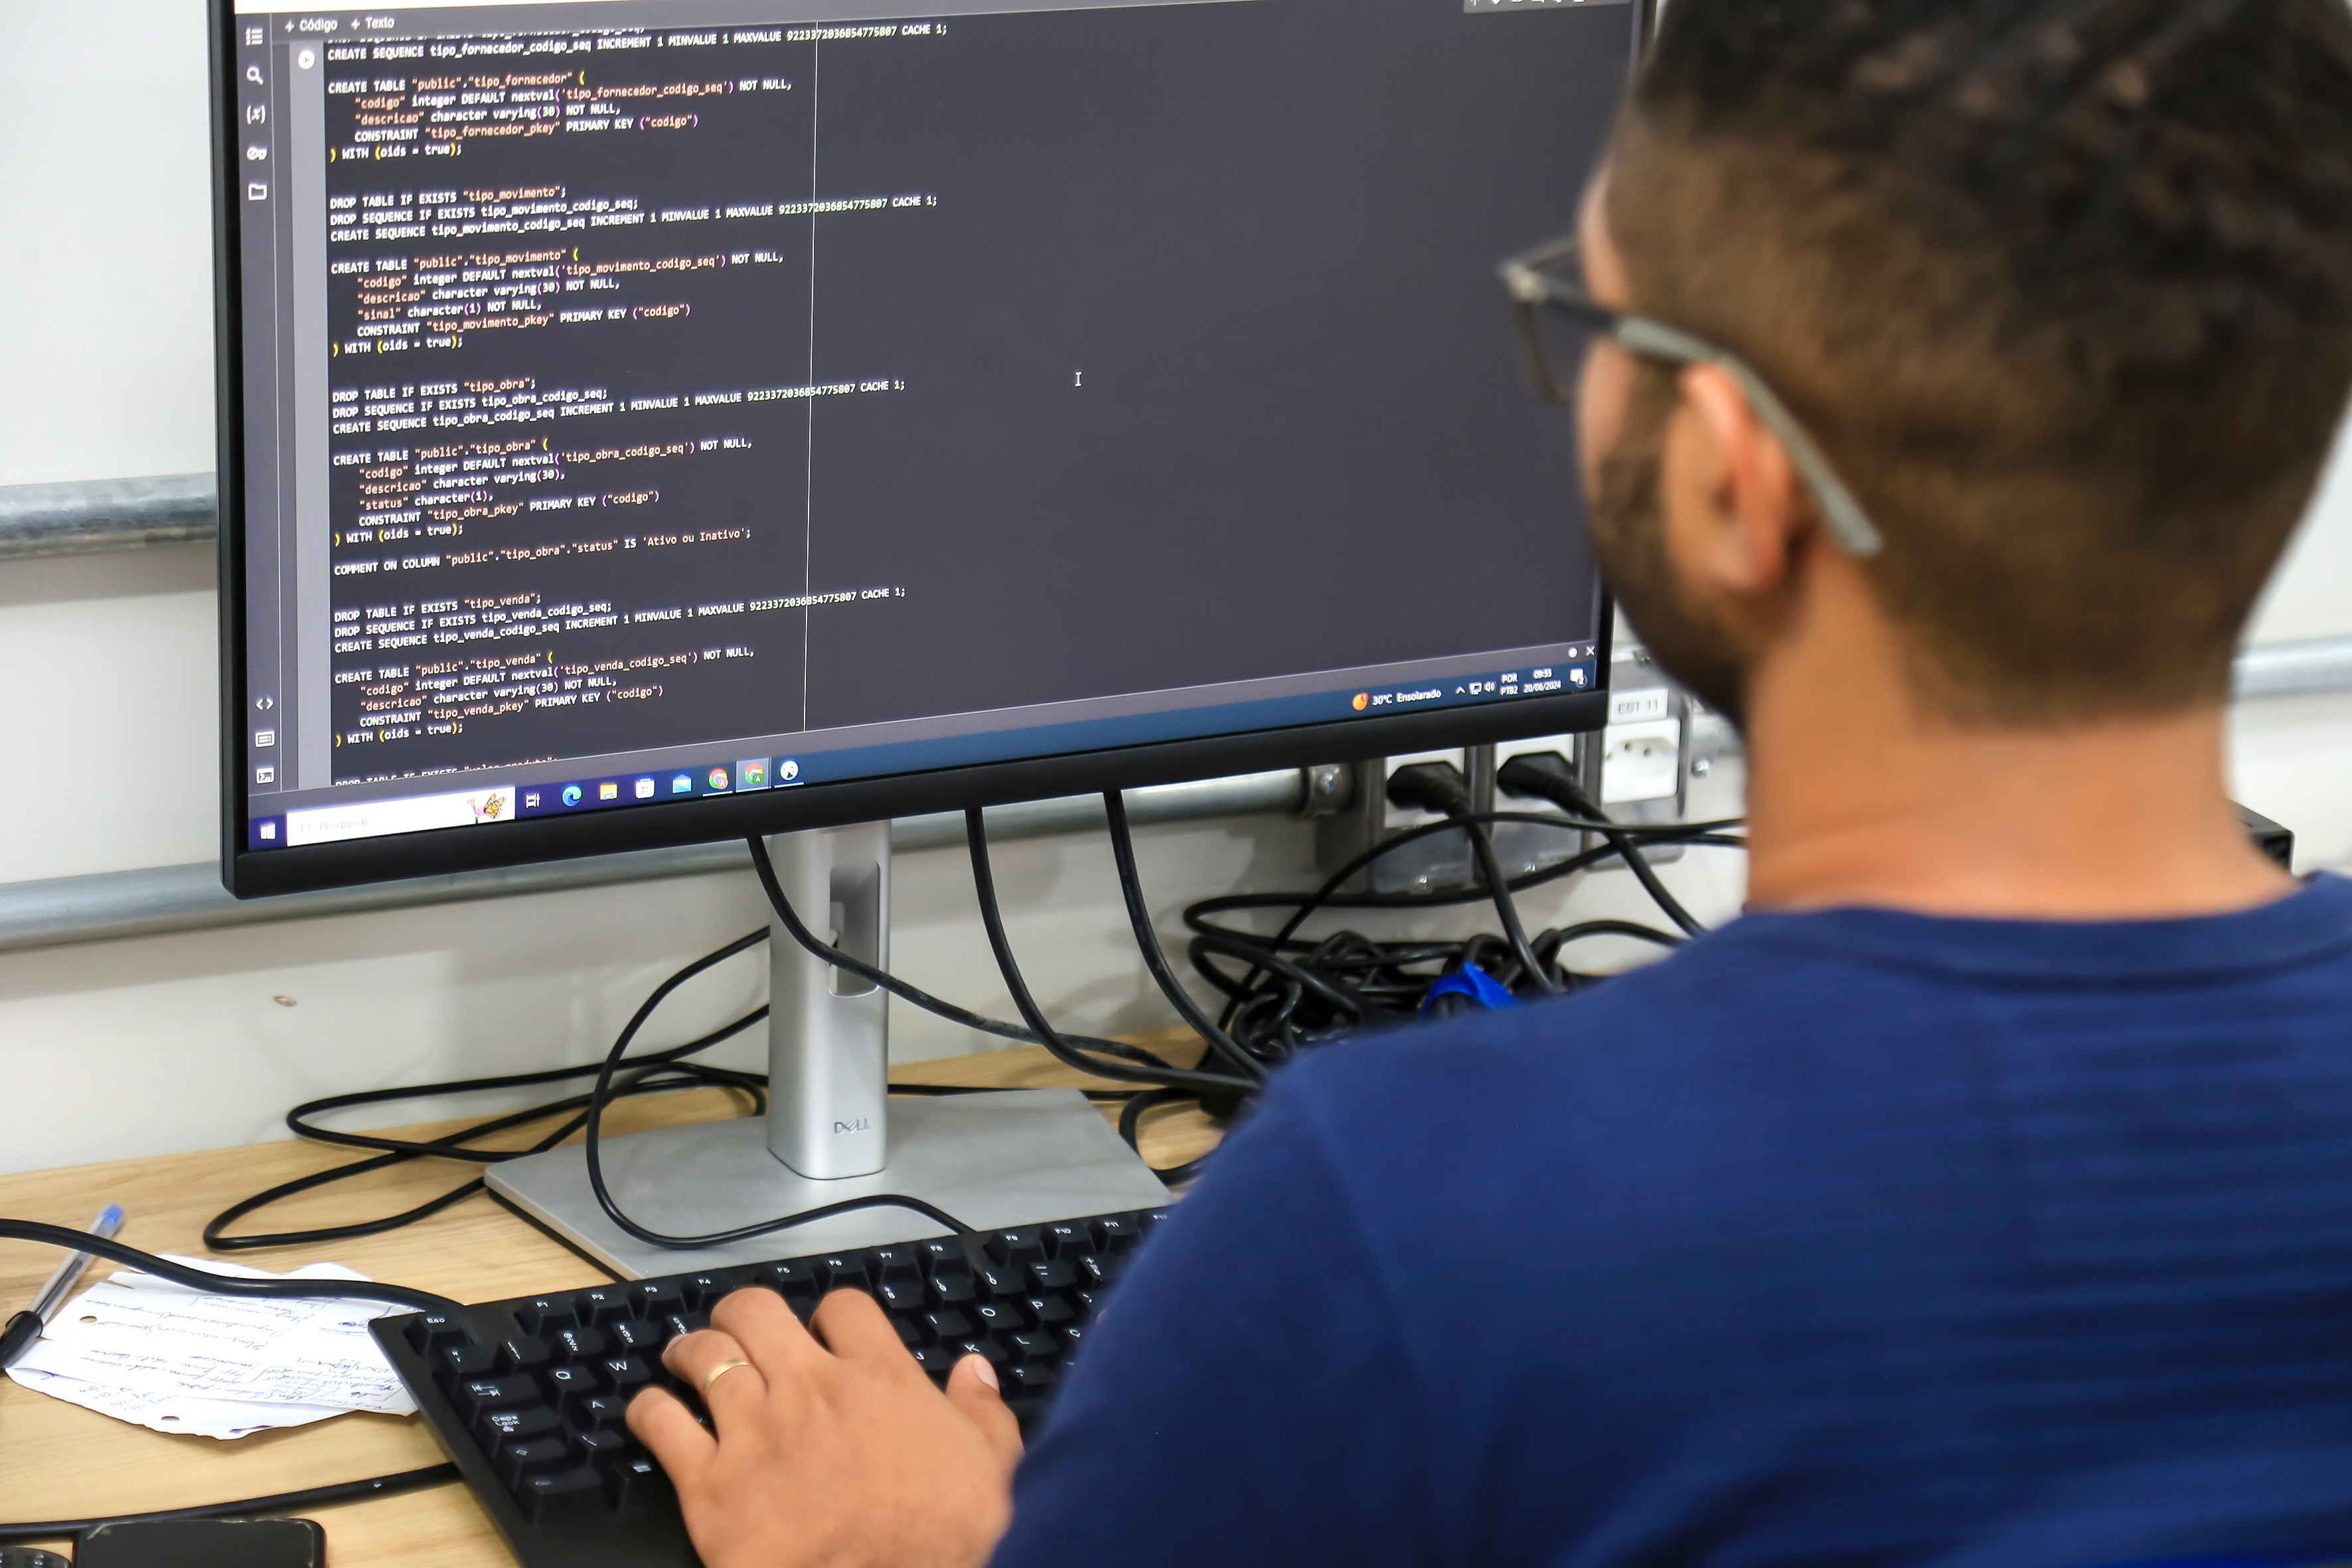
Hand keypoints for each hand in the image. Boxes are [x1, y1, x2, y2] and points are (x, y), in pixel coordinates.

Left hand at [627, 1286, 1024, 1567]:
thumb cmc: (947, 1539)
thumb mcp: (992, 1465)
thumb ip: (981, 1410)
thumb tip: (974, 1372)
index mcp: (880, 1379)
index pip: (843, 1308)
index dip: (830, 1314)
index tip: (823, 1329)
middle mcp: (811, 1390)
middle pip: (757, 1311)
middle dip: (742, 1313)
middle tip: (737, 1329)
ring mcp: (755, 1433)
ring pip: (704, 1354)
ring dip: (691, 1349)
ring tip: (685, 1356)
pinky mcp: (710, 1485)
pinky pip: (662, 1424)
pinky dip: (650, 1409)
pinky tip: (652, 1411)